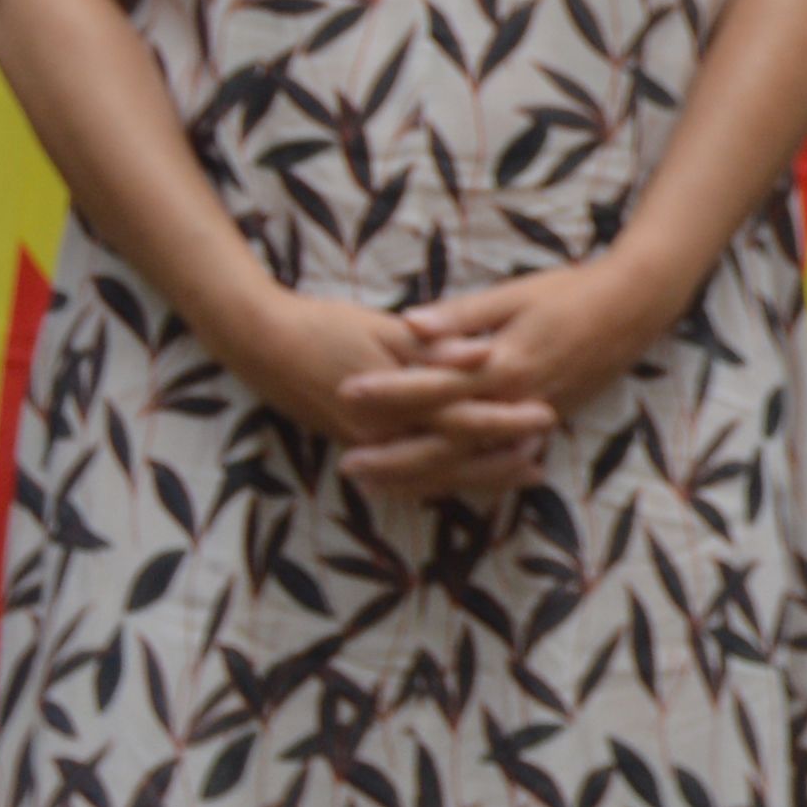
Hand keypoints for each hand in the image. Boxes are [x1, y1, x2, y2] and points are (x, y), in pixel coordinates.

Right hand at [224, 288, 542, 503]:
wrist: (260, 343)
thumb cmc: (323, 327)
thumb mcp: (381, 329)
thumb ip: (434, 345)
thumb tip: (482, 353)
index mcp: (394, 401)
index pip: (461, 418)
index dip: (505, 421)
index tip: (546, 417)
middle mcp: (381, 434)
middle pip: (451, 455)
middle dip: (498, 460)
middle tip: (542, 463)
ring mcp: (366, 444)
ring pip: (430, 473)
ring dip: (475, 475)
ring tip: (520, 474)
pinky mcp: (355, 443)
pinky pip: (404, 475)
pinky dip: (438, 479)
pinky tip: (464, 477)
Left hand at [336, 258, 668, 500]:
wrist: (636, 307)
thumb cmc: (574, 291)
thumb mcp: (515, 294)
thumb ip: (461, 315)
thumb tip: (409, 325)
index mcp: (502, 363)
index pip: (432, 384)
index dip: (388, 391)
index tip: (346, 392)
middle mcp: (514, 401)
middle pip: (444, 440)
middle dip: (394, 456)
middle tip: (347, 466)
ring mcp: (531, 419)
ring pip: (469, 461)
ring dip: (422, 476)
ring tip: (378, 485)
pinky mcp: (547, 424)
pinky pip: (496, 461)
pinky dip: (464, 476)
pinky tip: (436, 485)